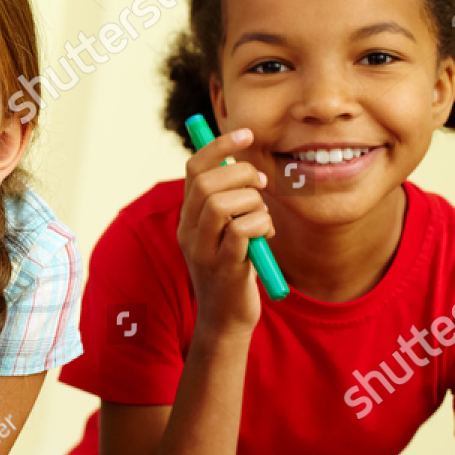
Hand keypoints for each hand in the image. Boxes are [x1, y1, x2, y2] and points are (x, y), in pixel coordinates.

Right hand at [178, 127, 271, 336]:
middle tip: (263, 187)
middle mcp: (189, 232)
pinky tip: (266, 237)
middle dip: (243, 175)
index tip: (247, 134)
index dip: (220, 145)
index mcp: (188, 218)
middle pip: (207, 183)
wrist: (226, 320)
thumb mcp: (225, 231)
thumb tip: (241, 163)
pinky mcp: (223, 268)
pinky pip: (242, 230)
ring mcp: (203, 251)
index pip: (194, 168)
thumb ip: (227, 202)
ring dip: (254, 204)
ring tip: (263, 220)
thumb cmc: (233, 269)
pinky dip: (261, 225)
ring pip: (222, 203)